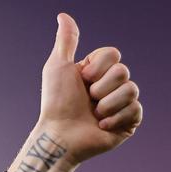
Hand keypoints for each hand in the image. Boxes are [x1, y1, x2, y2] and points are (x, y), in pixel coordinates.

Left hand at [38, 13, 141, 165]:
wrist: (59, 136)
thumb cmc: (55, 103)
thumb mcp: (58, 67)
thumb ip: (66, 42)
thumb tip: (63, 16)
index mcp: (97, 72)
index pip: (113, 54)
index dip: (97, 67)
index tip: (81, 80)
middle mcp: (110, 87)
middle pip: (123, 71)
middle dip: (101, 87)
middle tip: (87, 100)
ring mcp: (121, 105)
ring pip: (131, 90)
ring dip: (107, 104)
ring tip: (93, 115)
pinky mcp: (128, 123)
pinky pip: (136, 110)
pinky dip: (115, 118)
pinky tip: (101, 126)